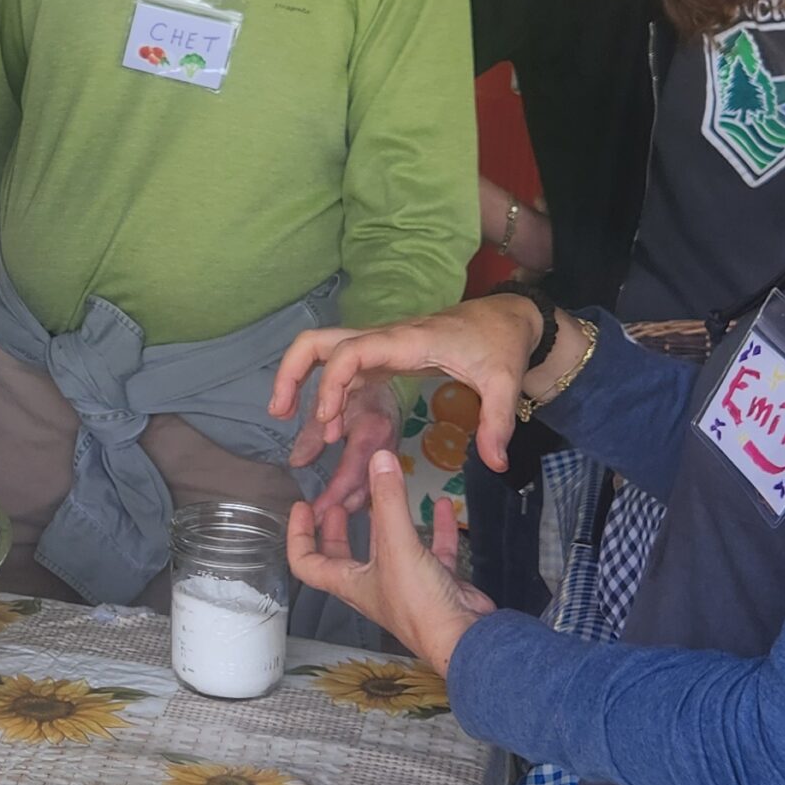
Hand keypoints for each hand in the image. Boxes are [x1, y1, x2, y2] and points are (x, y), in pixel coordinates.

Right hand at [273, 294, 547, 477]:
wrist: (505, 319)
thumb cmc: (500, 344)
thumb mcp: (504, 383)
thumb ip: (497, 423)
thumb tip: (496, 465)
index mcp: (404, 342)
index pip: (349, 351)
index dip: (330, 384)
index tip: (327, 421)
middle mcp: (382, 341)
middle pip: (316, 341)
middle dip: (290, 373)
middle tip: (279, 413)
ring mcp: (379, 349)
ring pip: (322, 355)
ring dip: (300, 384)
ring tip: (291, 427)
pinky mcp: (382, 359)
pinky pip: (342, 372)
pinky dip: (327, 397)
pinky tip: (328, 430)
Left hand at [286, 450, 493, 676]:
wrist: (466, 638)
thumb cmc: (420, 605)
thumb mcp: (398, 546)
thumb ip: (389, 501)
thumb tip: (380, 459)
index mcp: (350, 583)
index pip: (307, 563)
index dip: (298, 536)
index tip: (301, 507)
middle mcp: (374, 585)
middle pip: (344, 556)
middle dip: (337, 529)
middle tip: (338, 502)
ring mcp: (406, 585)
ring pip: (390, 548)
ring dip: (386, 522)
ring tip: (383, 495)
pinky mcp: (437, 583)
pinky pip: (432, 549)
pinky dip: (435, 527)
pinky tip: (441, 506)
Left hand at [310, 375, 400, 516]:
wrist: (390, 378)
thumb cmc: (358, 388)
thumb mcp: (333, 404)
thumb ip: (312, 434)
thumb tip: (296, 462)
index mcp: (370, 432)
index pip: (349, 475)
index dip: (330, 498)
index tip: (312, 513)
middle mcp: (385, 447)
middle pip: (363, 489)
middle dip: (339, 510)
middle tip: (315, 526)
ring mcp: (392, 454)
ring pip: (371, 491)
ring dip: (349, 507)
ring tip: (326, 522)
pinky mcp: (392, 458)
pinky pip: (375, 483)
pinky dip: (359, 496)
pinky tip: (345, 506)